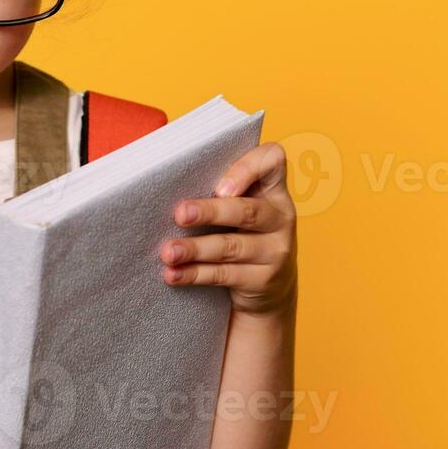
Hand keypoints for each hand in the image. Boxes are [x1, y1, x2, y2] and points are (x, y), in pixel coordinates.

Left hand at [160, 142, 297, 315]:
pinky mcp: (262, 280)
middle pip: (247, 211)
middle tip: (180, 214)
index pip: (272, 162)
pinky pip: (224, 275)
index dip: (248, 168)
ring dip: (195, 248)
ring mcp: (274, 251)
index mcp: (274, 190)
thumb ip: (220, 192)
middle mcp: (280, 218)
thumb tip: (167, 187)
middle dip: (210, 212)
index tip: (219, 186)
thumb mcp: (244, 206)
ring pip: (232, 247)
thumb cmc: (244, 232)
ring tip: (169, 252)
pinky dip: (195, 274)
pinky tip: (174, 274)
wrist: (271, 286)